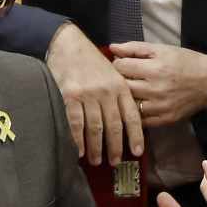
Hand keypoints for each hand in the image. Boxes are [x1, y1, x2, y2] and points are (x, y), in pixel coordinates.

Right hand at [46, 22, 142, 164]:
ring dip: (97, 148)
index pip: (132, 115)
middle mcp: (107, 91)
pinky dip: (79, 139)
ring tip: (97, 160)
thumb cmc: (91, 60)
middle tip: (115, 162)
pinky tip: (80, 151)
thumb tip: (125, 120)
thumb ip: (119, 93)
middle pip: (114, 126)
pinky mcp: (71, 96)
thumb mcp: (113, 73)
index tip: (138, 151)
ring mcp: (89, 94)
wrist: (68, 45)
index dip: (135, 135)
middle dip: (115, 147)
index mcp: (120, 86)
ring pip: (96, 128)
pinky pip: (76, 123)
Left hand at [110, 42, 206, 126]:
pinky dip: (136, 112)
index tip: (123, 64)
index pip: (121, 67)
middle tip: (125, 77)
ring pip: (129, 104)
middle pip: (122, 86)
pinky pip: (141, 120)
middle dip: (119, 80)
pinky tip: (138, 104)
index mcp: (156, 68)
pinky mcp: (165, 119)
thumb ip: (135, 48)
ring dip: (126, 97)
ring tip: (132, 90)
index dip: (118, 63)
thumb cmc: (186, 61)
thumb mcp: (162, 49)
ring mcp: (160, 107)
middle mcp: (156, 89)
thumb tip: (112, 47)